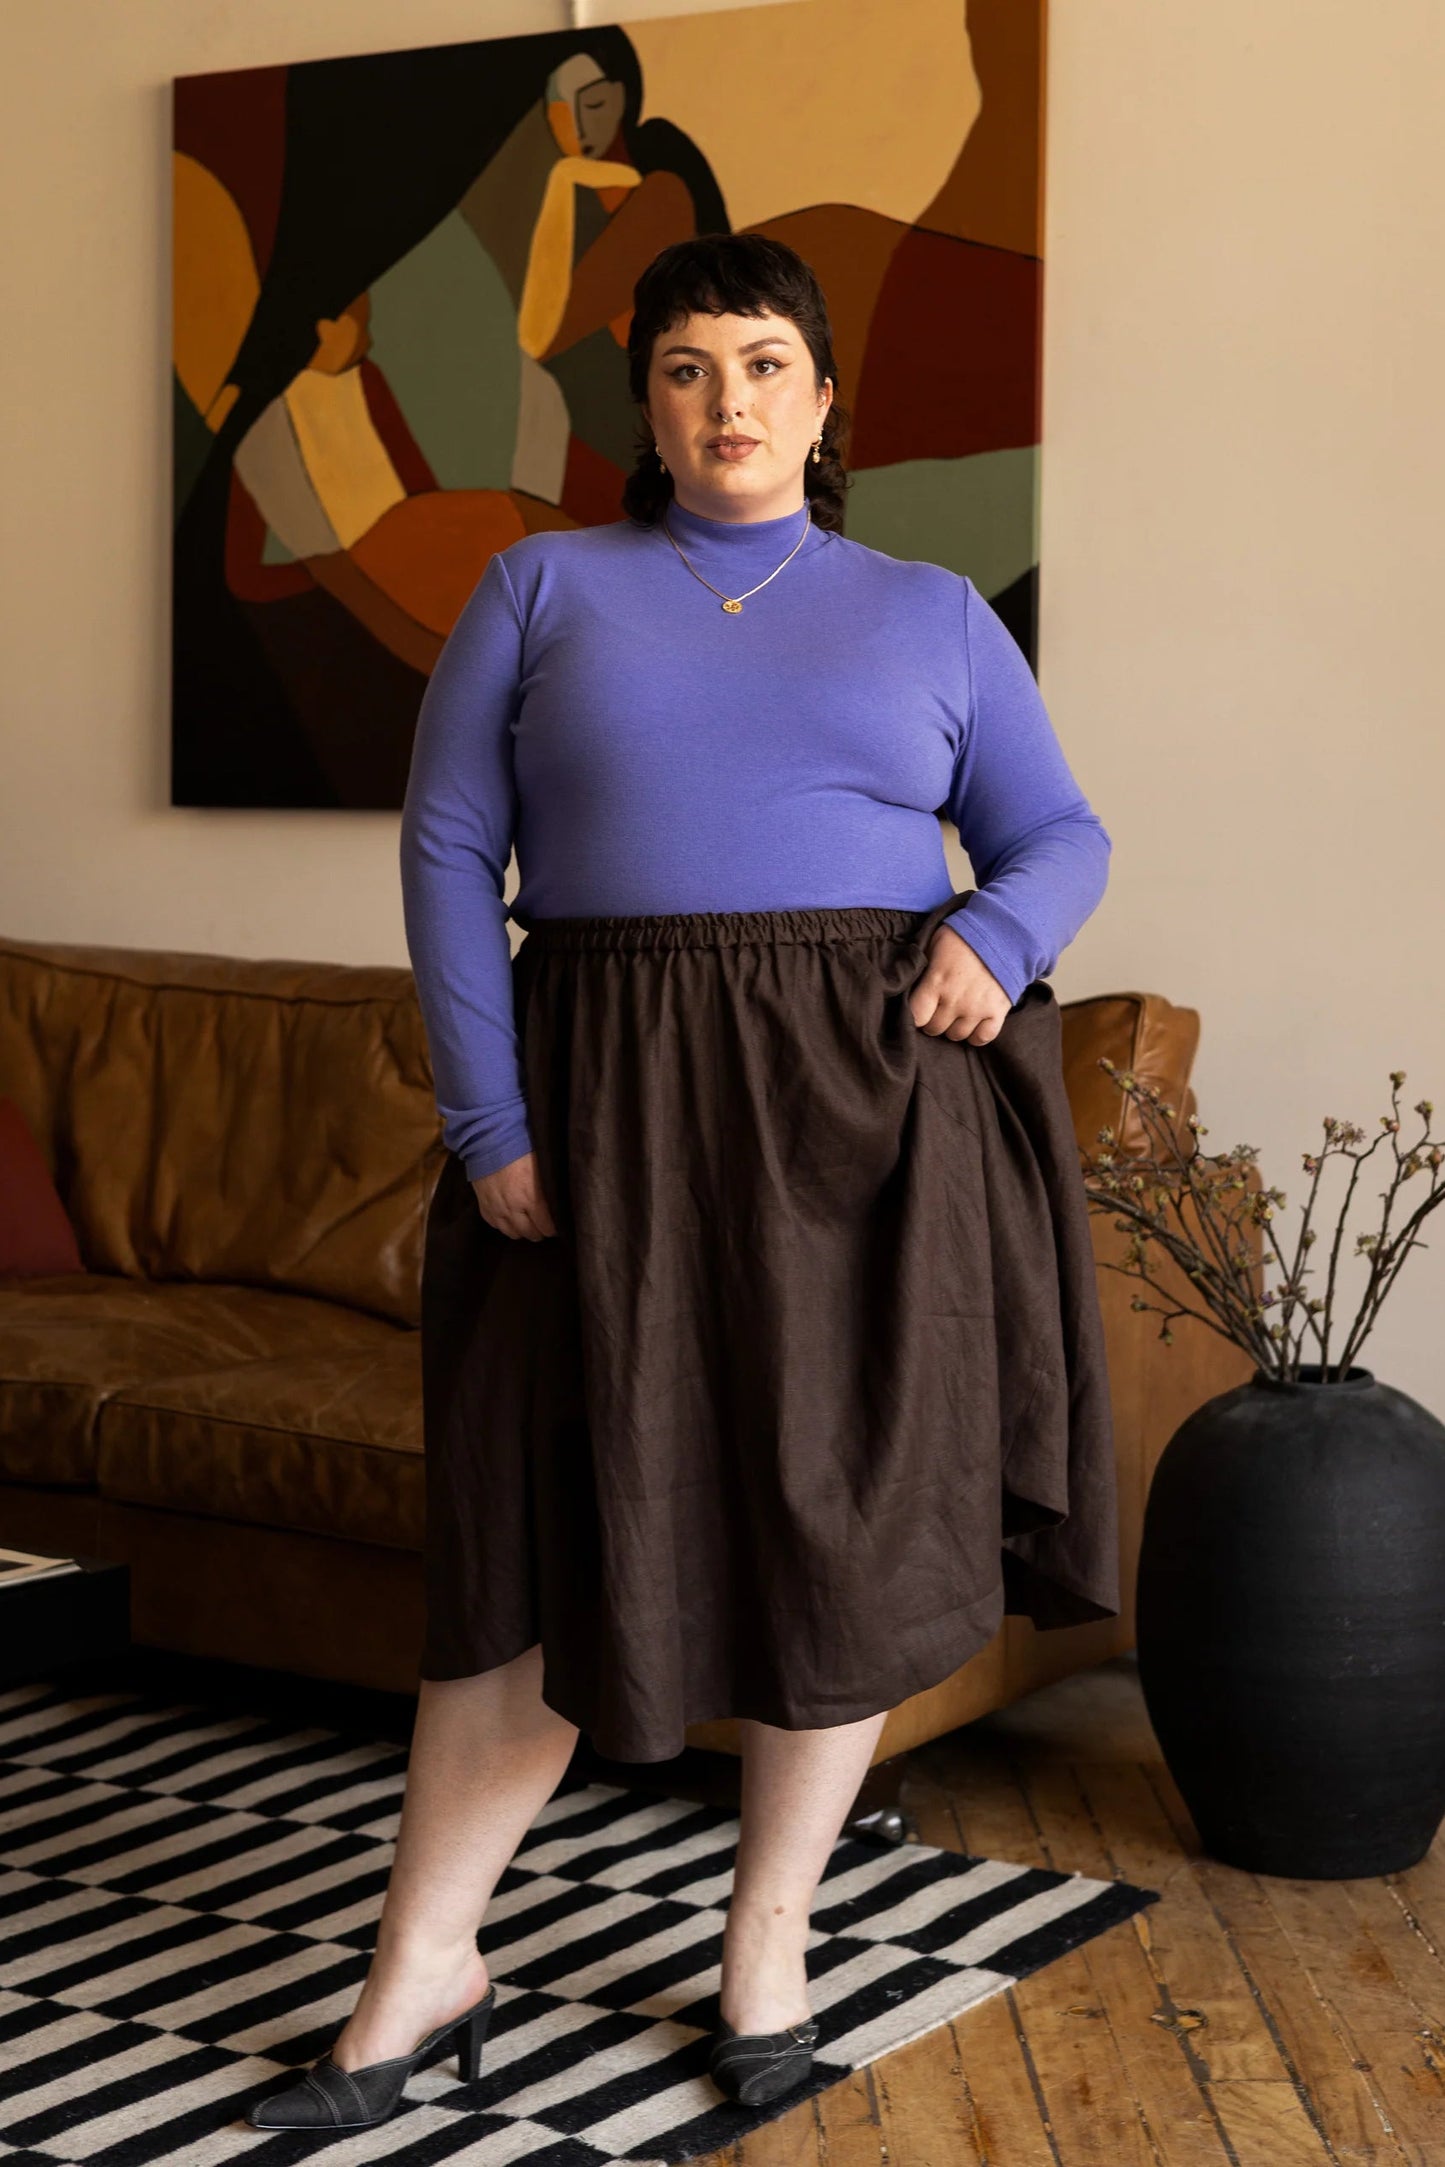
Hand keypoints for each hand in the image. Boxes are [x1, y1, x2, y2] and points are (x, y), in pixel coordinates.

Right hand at [471, 1151, 556, 1240]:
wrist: (488, 1139)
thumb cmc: (520, 1147)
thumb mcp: (542, 1164)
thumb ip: (550, 1186)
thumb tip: (561, 1199)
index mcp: (532, 1198)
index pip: (547, 1227)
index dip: (555, 1227)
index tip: (558, 1224)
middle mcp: (514, 1208)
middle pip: (532, 1234)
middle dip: (541, 1231)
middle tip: (545, 1225)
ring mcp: (497, 1209)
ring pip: (514, 1233)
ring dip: (523, 1230)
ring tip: (529, 1223)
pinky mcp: (484, 1207)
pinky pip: (497, 1226)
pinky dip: (506, 1225)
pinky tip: (511, 1218)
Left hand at [908, 924, 1009, 1045]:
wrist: (1003, 931)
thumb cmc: (964, 935)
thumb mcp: (934, 943)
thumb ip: (922, 968)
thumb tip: (909, 984)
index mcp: (936, 982)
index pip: (915, 1017)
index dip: (914, 1015)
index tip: (918, 1009)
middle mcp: (955, 1000)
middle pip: (934, 1028)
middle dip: (932, 1020)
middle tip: (937, 1009)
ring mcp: (977, 1009)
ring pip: (956, 1036)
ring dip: (953, 1027)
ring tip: (955, 1015)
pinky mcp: (997, 1012)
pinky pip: (982, 1038)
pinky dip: (976, 1035)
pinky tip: (973, 1024)